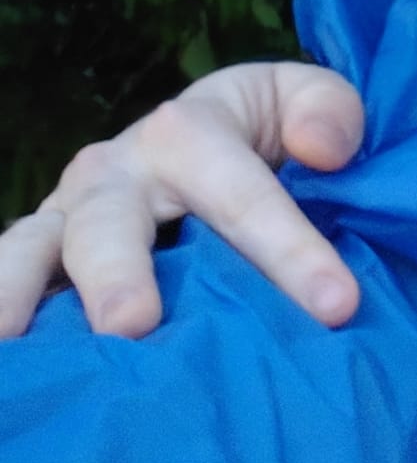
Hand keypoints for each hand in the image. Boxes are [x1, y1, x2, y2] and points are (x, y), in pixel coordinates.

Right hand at [0, 64, 364, 338]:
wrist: (193, 135)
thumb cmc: (263, 129)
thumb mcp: (306, 99)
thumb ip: (332, 111)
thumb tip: (323, 149)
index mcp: (187, 132)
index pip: (241, 193)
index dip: (290, 249)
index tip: (336, 306)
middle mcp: (115, 171)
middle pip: (111, 222)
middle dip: (118, 274)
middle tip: (134, 325)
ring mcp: (68, 216)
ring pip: (34, 250)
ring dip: (19, 293)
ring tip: (11, 340)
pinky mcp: (43, 259)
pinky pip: (16, 281)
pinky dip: (5, 314)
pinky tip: (13, 364)